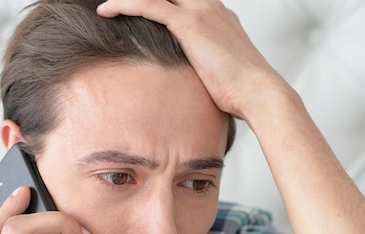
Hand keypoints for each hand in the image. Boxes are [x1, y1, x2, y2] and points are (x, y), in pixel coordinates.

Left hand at [97, 0, 285, 118]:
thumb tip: (191, 82)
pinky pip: (149, 5)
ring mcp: (202, 12)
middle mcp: (211, 7)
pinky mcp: (190, 24)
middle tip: (120, 3)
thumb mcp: (221, 72)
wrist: (258, 92)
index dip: (166, 2)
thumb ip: (204, 65)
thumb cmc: (243, 91)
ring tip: (107, 3)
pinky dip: (125, 5)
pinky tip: (106, 9)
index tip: (142, 7)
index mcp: (219, 16)